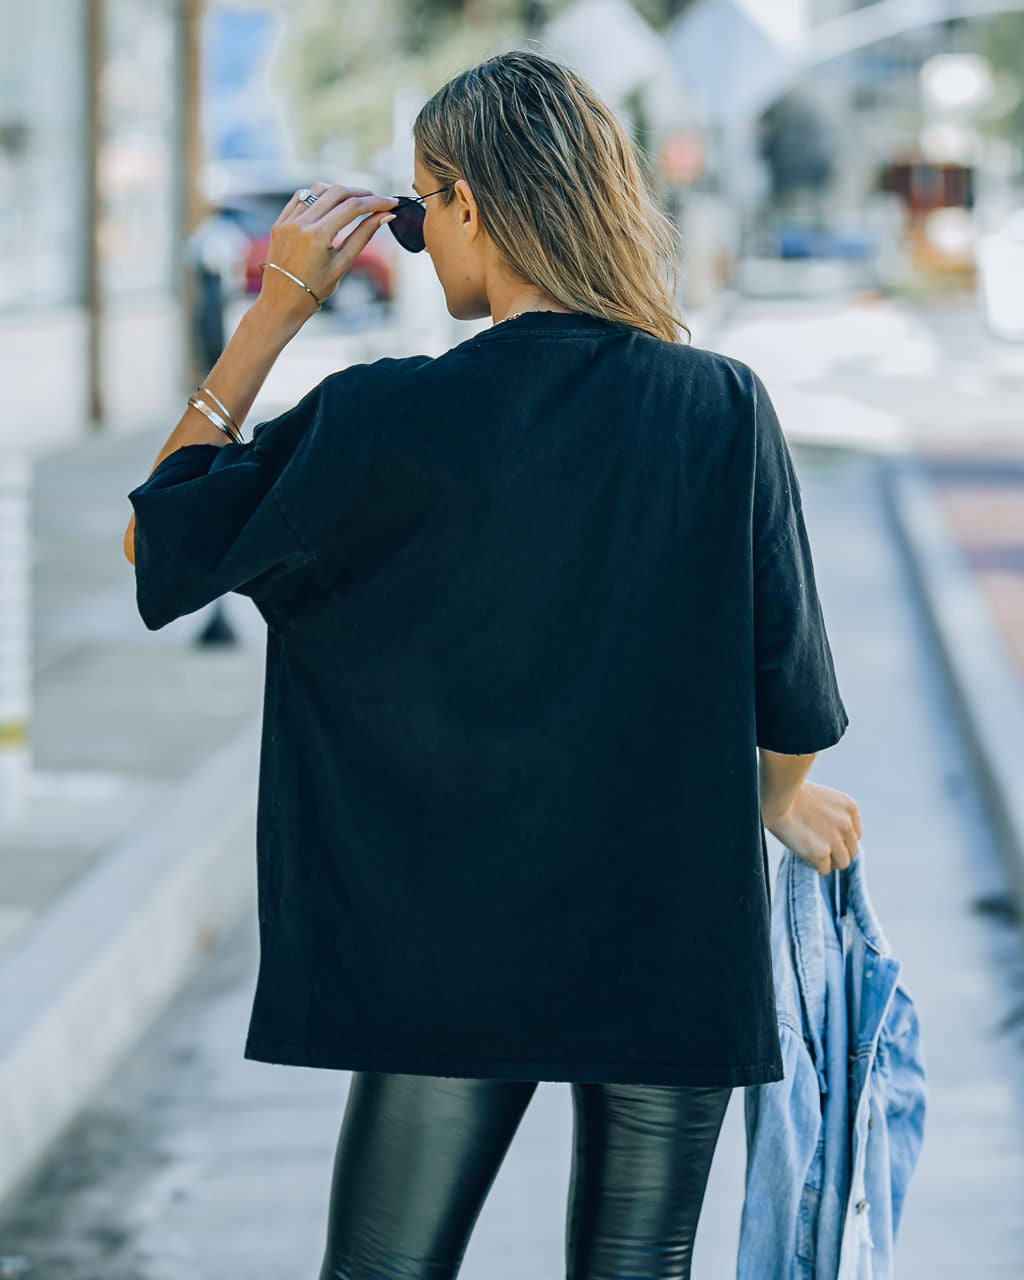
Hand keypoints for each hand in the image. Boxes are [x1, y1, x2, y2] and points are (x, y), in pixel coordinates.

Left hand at [258, 182, 399, 316]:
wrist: (283, 301)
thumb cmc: (315, 288)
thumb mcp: (343, 263)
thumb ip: (364, 236)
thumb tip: (385, 216)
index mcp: (317, 235)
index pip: (352, 207)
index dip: (375, 202)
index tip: (391, 202)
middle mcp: (300, 223)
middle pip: (337, 192)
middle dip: (360, 193)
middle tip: (377, 200)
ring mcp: (288, 220)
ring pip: (318, 190)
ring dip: (339, 192)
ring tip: (354, 202)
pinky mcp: (281, 222)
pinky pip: (301, 198)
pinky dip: (318, 196)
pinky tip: (330, 204)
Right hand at [762, 780, 862, 875]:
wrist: (776, 798)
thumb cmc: (789, 794)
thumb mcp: (821, 797)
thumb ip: (832, 814)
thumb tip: (829, 832)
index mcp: (849, 807)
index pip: (856, 834)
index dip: (842, 838)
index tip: (827, 837)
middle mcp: (847, 825)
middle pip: (852, 850)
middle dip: (838, 852)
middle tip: (821, 849)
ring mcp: (835, 840)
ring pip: (843, 863)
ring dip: (830, 862)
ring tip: (814, 856)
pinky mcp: (821, 854)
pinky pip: (825, 869)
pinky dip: (816, 866)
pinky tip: (805, 856)